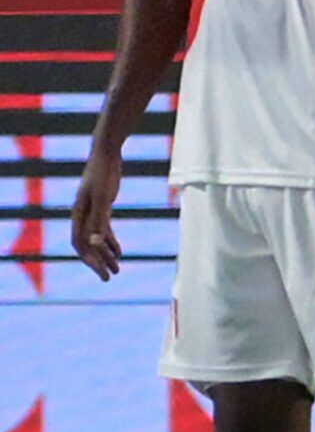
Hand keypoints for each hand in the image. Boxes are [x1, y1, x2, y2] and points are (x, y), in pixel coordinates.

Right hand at [71, 153, 122, 280]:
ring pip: (96, 239)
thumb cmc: (104, 174)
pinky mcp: (101, 206)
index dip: (91, 260)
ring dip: (105, 255)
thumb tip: (94, 243)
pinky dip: (110, 242)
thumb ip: (99, 220)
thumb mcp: (104, 199)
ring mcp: (91, 211)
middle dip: (98, 262)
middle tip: (110, 277)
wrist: (106, 153)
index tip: (103, 273)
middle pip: (87, 245)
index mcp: (78, 215)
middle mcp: (82, 215)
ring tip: (117, 269)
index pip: (80, 244)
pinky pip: (103, 230)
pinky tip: (119, 252)